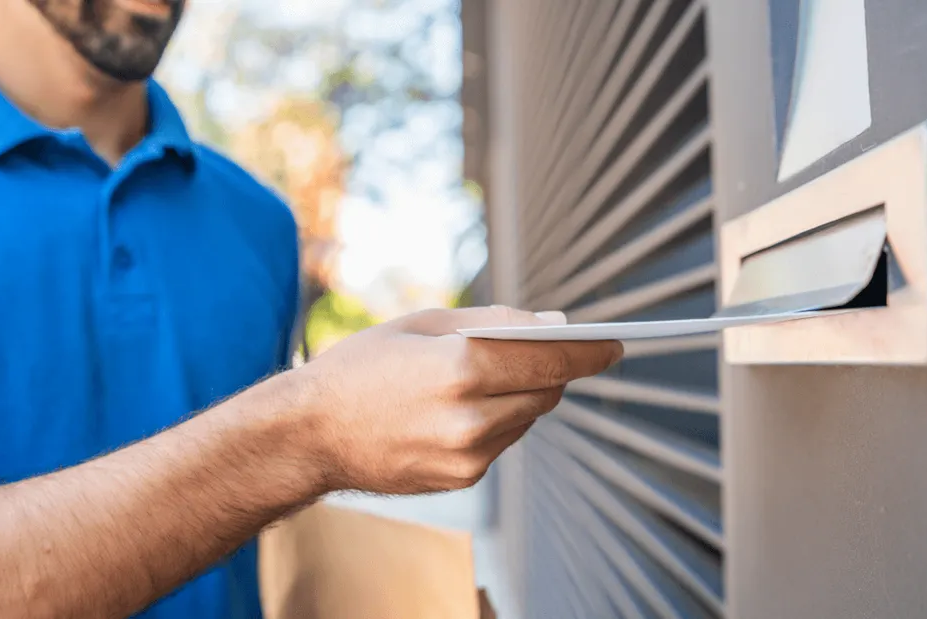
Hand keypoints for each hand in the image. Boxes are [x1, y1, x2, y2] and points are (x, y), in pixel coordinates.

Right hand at [287, 306, 621, 494]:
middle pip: (548, 390)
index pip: (553, 358)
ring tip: (488, 375)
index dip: (591, 349)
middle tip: (546, 347)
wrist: (311, 434)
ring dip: (524, 394)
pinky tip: (463, 406)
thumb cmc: (361, 368)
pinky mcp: (462, 477)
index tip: (615, 343)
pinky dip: (499, 420)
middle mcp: (471, 418)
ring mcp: (468, 455)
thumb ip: (496, 322)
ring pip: (528, 418)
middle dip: (553, 367)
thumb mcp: (424, 324)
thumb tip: (556, 325)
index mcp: (461, 369)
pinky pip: (503, 441)